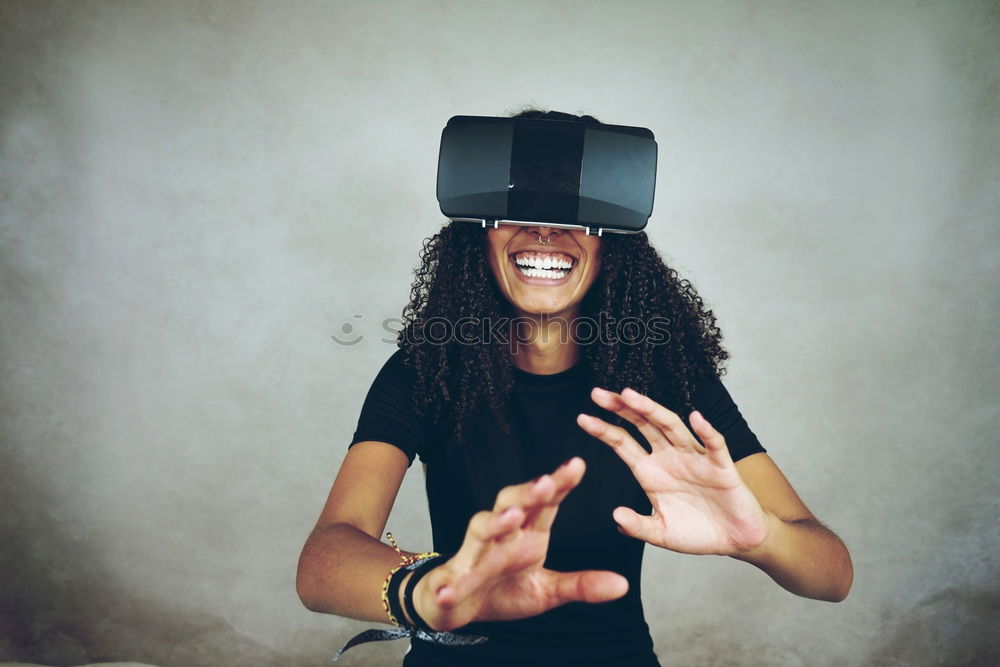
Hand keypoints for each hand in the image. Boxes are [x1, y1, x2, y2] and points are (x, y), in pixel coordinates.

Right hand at [411, 457, 627, 631]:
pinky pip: (452, 578)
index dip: (560, 484)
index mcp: (527, 534)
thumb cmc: (504, 589)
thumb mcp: (547, 591)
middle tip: (547, 483)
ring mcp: (474, 553)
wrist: (458, 605)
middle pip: (512, 504)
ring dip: (494, 523)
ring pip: (482, 530)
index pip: (546, 503)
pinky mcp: (451, 579)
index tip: (578, 465)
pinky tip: (450, 591)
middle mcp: (501, 535)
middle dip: (528, 493)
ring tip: (510, 518)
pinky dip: (452, 583)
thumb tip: (623, 585)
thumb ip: (581, 585)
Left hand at [576, 387, 769, 555]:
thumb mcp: (661, 533)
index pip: (622, 444)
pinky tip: (695, 418)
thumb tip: (616, 516)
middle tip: (597, 394)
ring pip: (671, 426)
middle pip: (642, 425)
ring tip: (630, 395)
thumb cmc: (697, 532)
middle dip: (621, 408)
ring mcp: (694, 458)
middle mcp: (669, 458)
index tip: (582, 417)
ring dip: (651, 410)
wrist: (735, 539)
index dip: (603, 430)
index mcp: (650, 472)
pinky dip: (706, 431)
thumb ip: (638, 526)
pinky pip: (713, 444)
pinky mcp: (721, 466)